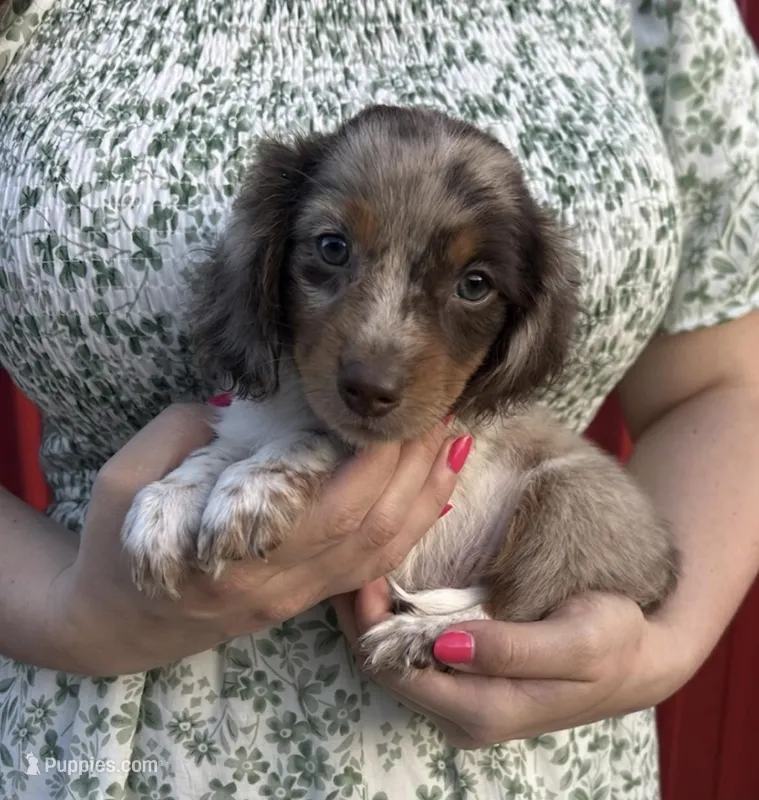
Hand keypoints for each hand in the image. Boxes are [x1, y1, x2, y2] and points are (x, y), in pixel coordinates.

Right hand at [52, 403, 461, 674]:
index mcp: (236, 557)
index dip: (374, 463)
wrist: (117, 621)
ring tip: (453, 443)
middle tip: (440, 412)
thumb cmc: (115, 549)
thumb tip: (237, 403)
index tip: (396, 412)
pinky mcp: (304, 599)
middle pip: (371, 528)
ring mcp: (297, 597)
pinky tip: (432, 491)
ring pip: (382, 553)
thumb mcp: (124, 483)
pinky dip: (409, 527)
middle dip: (414, 469)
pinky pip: (371, 567)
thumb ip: (180, 434)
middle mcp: (280, 583)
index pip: (330, 511)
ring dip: (425, 497)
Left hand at [334, 579, 693, 748]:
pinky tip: (394, 586)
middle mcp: (464, 717)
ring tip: (369, 566)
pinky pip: (413, 654)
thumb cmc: (613, 640)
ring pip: (394, 663)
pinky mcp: (466, 684)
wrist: (638, 654)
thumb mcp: (577, 643)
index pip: (400, 672)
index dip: (374, 624)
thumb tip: (444, 645)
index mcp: (485, 712)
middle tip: (358, 560)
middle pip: (387, 670)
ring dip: (376, 619)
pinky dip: (396, 621)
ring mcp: (462, 703)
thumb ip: (512, 650)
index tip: (367, 569)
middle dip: (365, 619)